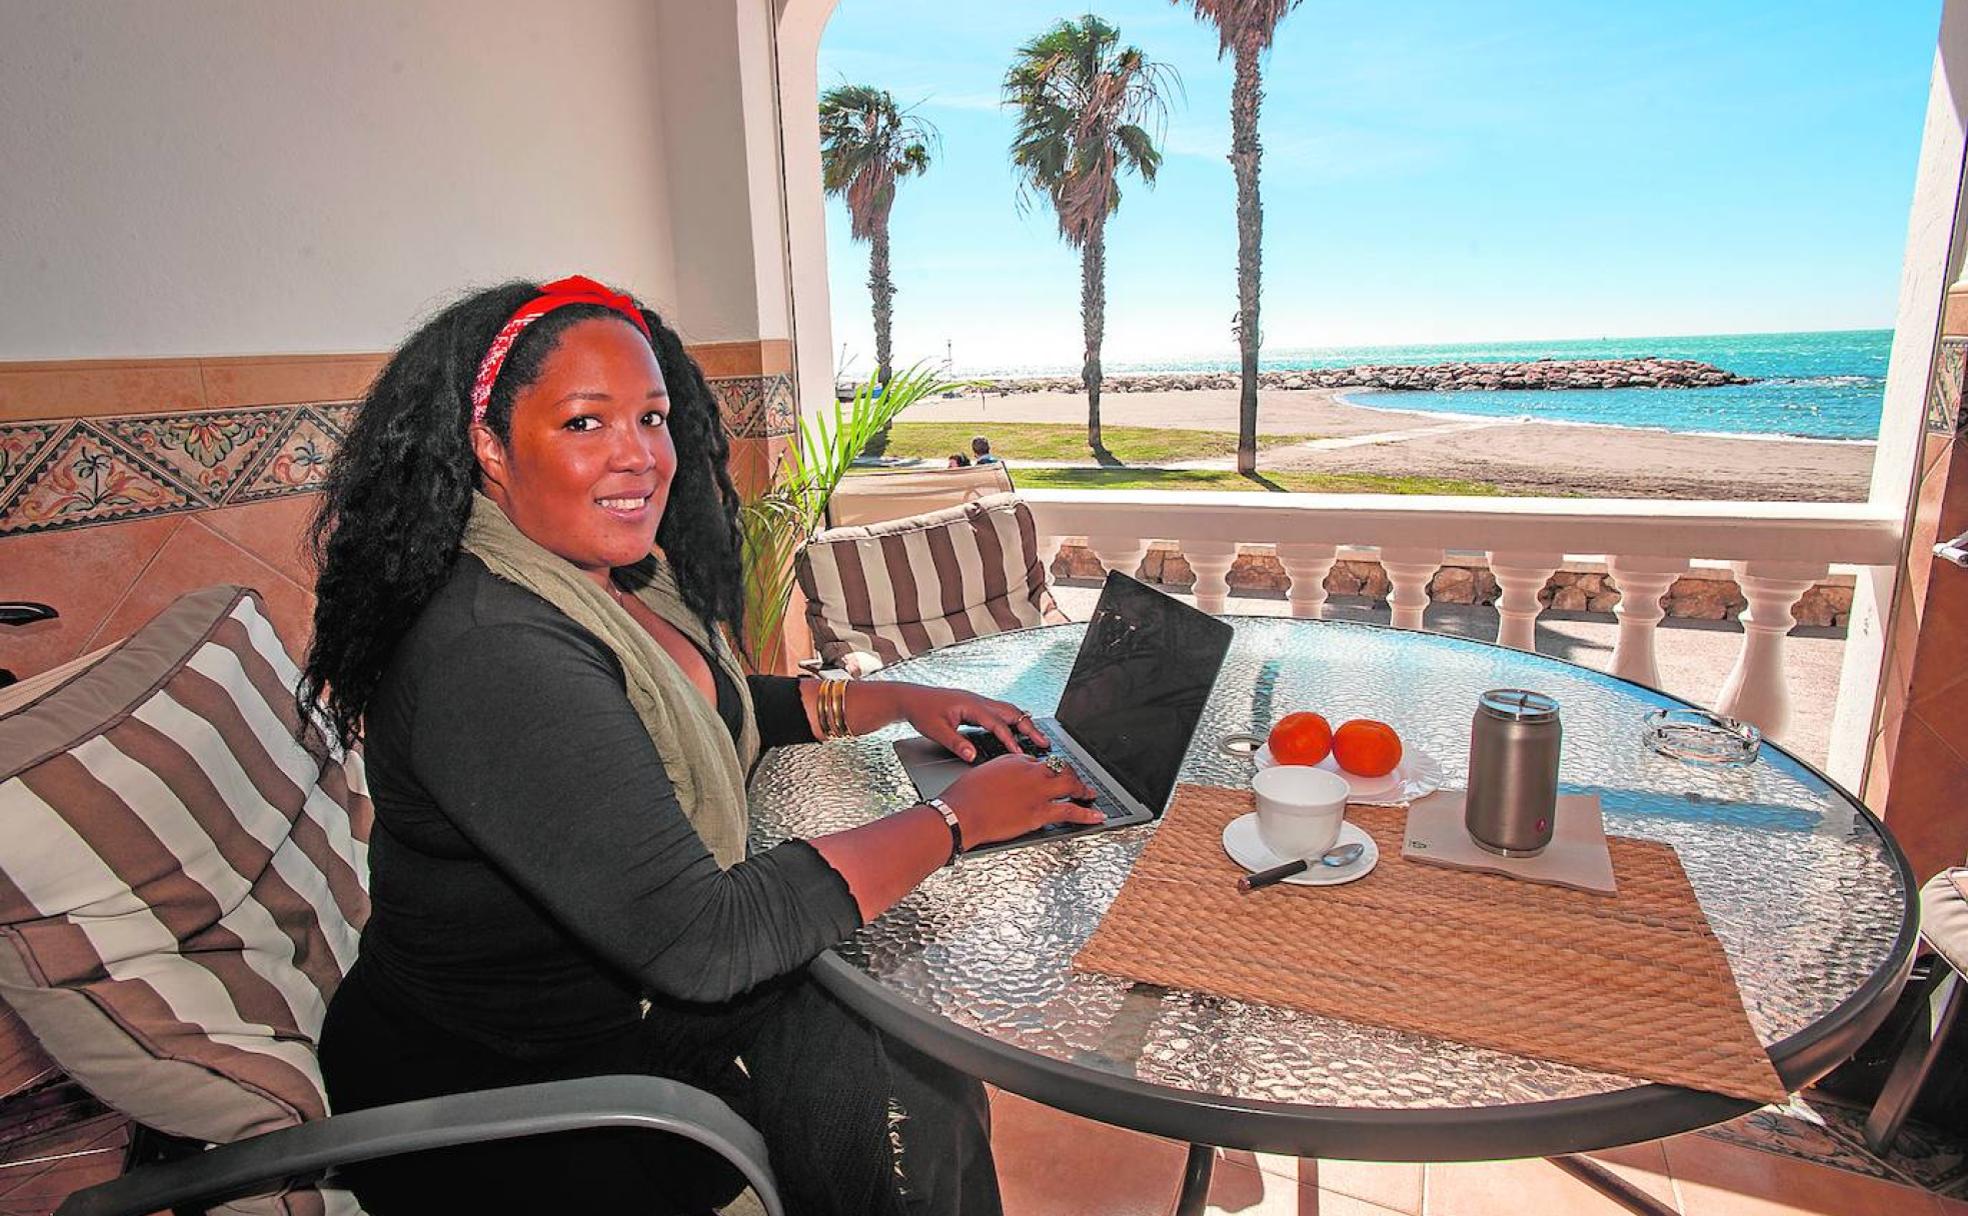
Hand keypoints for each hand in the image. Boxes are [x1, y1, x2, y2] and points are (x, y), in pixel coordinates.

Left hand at [874, 682, 1049, 761]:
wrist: (911, 698)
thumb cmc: (922, 712)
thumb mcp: (936, 730)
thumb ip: (956, 743)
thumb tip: (972, 757)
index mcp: (971, 706)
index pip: (998, 724)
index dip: (1011, 741)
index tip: (1021, 754)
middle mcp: (978, 701)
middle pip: (1012, 713)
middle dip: (1030, 728)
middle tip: (1045, 743)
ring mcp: (978, 702)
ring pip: (1008, 710)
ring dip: (1024, 723)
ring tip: (1038, 738)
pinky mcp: (976, 706)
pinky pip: (1001, 712)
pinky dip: (1013, 721)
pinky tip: (1017, 730)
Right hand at [938, 753, 1103, 847]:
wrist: (961, 813)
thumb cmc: (964, 796)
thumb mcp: (982, 774)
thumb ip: (999, 774)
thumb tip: (1005, 780)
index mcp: (1014, 759)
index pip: (1038, 761)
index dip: (1045, 769)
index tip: (1047, 775)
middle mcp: (1030, 770)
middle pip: (1060, 767)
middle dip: (1070, 773)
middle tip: (1075, 780)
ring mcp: (1039, 791)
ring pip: (1070, 784)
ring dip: (1082, 789)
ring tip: (1089, 793)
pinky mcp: (1041, 812)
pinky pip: (1071, 810)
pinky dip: (1088, 814)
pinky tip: (1097, 816)